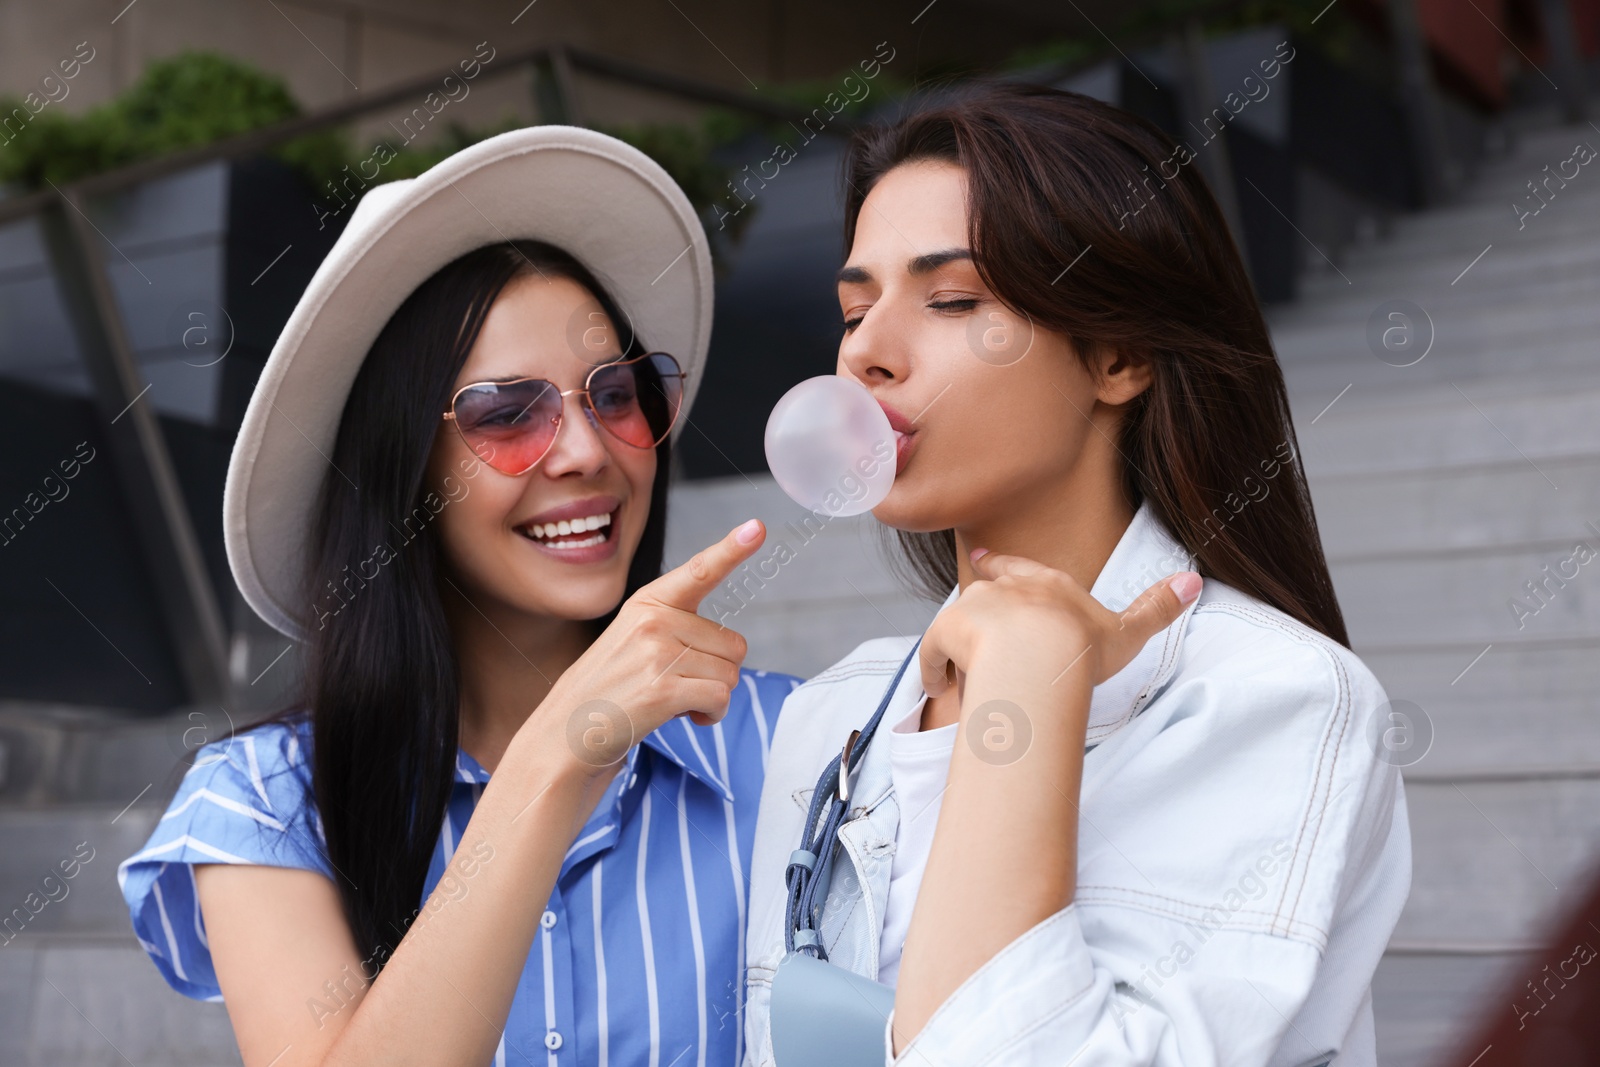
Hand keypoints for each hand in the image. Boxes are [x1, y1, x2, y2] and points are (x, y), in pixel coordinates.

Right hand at [533, 519, 765, 774]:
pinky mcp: (663, 689)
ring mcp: (657, 654)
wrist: (566, 734)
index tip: (757, 528)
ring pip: (730, 674)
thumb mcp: (634, 641)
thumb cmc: (610, 690)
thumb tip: (734, 649)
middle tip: (677, 684)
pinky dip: (712, 715)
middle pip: (734, 644)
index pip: (700, 571)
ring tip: (673, 701)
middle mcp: (654, 621)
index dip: (732, 549)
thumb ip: (677, 630)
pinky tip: (685, 717)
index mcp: (648, 602)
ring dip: (712, 696)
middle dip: (716, 671)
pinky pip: (720, 698)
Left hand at [918, 548, 1201, 703]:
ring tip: (957, 672)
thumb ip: (1157, 608)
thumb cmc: (1084, 647)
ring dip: (956, 644)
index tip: (985, 561)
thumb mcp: (1128, 630)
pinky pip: (933, 652)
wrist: (1040, 654)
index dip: (1003, 567)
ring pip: (958, 622)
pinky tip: (939, 686)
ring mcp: (974, 607)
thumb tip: (1194, 580)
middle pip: (984, 591)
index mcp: (1046, 584)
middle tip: (968, 612)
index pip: (1019, 569)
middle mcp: (1007, 588)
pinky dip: (934, 668)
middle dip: (977, 601)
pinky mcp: (948, 631)